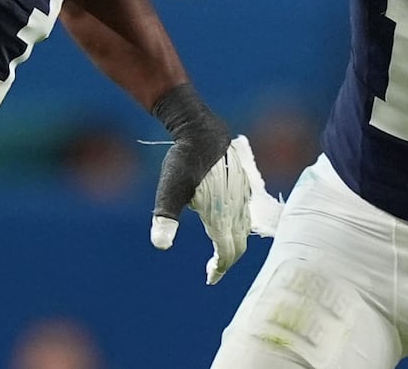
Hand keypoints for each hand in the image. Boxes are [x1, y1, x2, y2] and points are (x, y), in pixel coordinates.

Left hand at [149, 85, 249, 283]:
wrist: (200, 129)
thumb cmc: (183, 159)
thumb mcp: (170, 188)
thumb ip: (165, 218)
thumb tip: (160, 246)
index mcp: (222, 214)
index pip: (227, 252)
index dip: (219, 268)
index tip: (209, 279)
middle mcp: (237, 207)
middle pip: (238, 243)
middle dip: (227, 260)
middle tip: (213, 270)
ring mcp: (243, 195)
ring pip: (244, 228)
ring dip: (234, 243)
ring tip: (220, 251)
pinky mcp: (244, 184)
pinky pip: (246, 212)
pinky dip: (239, 226)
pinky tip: (229, 224)